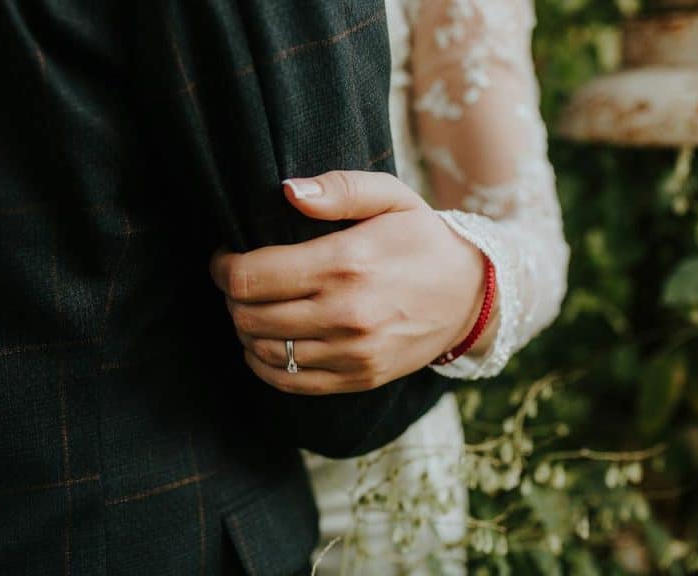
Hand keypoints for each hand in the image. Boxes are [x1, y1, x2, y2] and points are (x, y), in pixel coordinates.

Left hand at [210, 171, 492, 394]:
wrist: (474, 295)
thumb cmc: (422, 239)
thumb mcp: (391, 198)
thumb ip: (338, 190)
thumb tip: (287, 191)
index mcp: (345, 263)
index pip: (249, 277)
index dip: (223, 267)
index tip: (226, 256)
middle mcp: (345, 314)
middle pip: (247, 316)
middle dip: (232, 296)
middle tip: (241, 280)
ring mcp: (352, 353)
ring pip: (261, 350)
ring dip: (245, 329)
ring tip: (256, 307)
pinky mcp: (358, 378)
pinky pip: (288, 381)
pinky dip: (263, 364)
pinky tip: (267, 342)